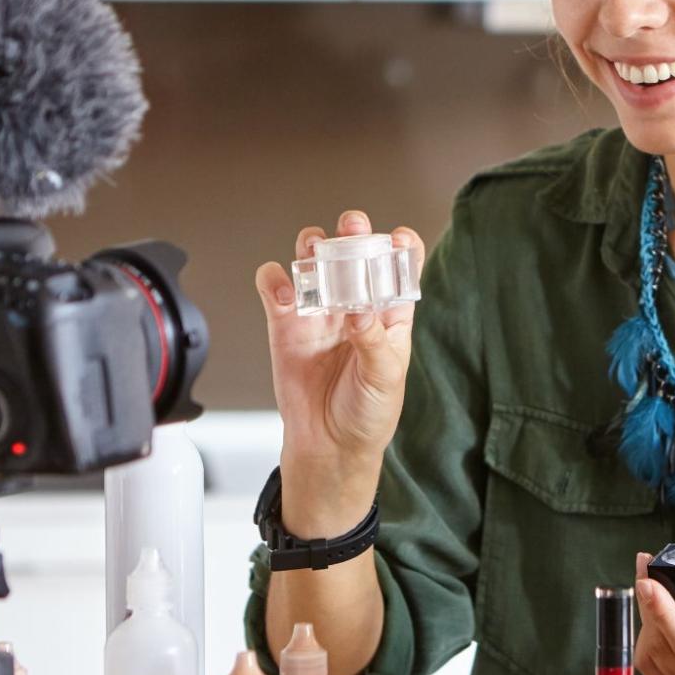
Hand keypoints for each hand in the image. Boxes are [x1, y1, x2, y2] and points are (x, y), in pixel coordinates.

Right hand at [254, 210, 423, 536]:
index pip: (398, 267)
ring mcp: (319, 311)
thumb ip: (372, 341)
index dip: (400, 246)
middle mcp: (353, 304)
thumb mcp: (384, 378)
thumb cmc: (367, 414)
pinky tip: (285, 292)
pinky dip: (275, 280)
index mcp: (389, 314)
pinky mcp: (285, 324)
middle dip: (352, 233)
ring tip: (315, 250)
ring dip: (311, 246)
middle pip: (352, 253)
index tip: (398, 238)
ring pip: (312, 260)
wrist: (329, 446)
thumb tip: (360, 310)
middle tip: (351, 228)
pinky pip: (276, 289)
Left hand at [631, 553, 674, 674]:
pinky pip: (653, 667)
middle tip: (646, 568)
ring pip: (652, 658)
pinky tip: (656, 612)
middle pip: (664, 647)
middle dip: (650, 604)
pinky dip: (649, 635)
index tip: (648, 583)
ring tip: (653, 586)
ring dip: (647, 619)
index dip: (664, 614)